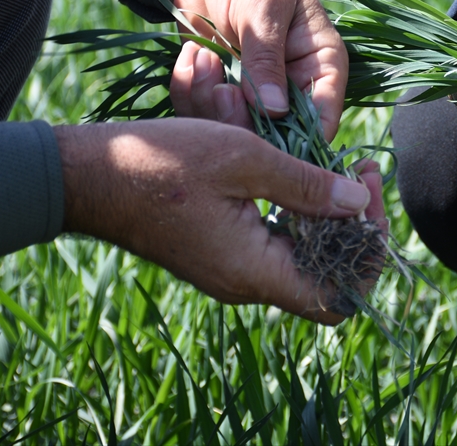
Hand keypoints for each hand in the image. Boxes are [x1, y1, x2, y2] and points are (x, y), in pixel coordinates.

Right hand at [55, 118, 384, 322]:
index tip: (369, 190)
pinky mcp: (219, 252)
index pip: (338, 295)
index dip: (369, 251)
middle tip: (362, 170)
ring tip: (340, 166)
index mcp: (253, 271)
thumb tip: (358, 203)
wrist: (87, 175)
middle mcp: (245, 283)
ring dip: (330, 215)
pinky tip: (302, 174)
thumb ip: (305, 185)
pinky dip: (298, 213)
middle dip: (357, 224)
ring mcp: (231, 270)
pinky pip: (276, 244)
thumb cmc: (161, 163)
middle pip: (328, 276)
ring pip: (304, 258)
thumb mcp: (243, 159)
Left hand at [160, 0, 346, 140]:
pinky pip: (204, 112)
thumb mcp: (262, 6)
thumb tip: (275, 112)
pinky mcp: (221, 89)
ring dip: (209, 101)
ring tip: (201, 57)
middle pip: (277, 136)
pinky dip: (189, 91)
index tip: (264, 138)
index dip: (300, 140)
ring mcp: (255, 91)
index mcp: (322, 64)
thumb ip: (267, 59)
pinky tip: (190, 55)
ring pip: (236, 129)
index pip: (324, 118)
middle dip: (242, 119)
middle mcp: (293, 86)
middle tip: (220, 89)